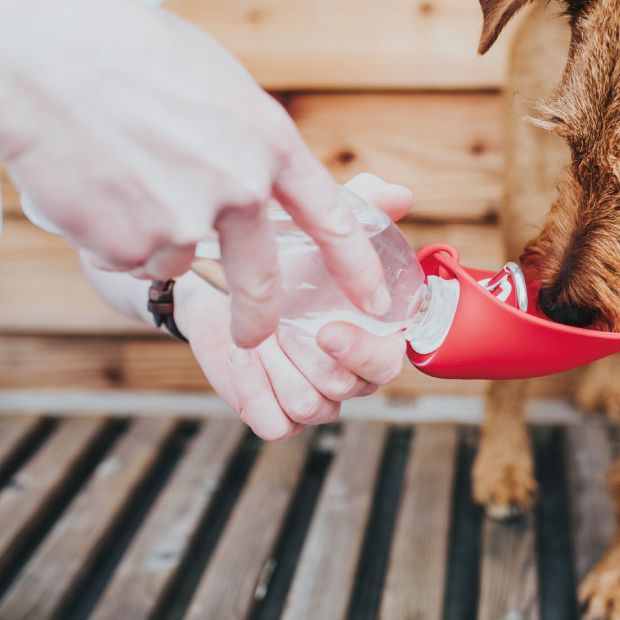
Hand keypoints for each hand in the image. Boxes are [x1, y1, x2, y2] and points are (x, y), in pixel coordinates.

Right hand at [0, 0, 387, 347]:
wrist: (38, 60)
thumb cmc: (123, 53)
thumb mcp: (212, 80)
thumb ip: (247, 137)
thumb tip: (263, 173)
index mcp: (268, 141)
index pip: (331, 216)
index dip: (356, 265)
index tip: (376, 302)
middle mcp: (240, 185)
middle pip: (261, 277)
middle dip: (258, 318)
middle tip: (254, 336)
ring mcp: (188, 219)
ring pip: (176, 254)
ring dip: (149, 230)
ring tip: (115, 171)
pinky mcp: (134, 245)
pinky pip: (131, 255)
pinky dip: (111, 233)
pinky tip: (91, 184)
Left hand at [174, 174, 410, 438]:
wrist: (221, 283)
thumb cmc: (286, 255)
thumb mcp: (319, 223)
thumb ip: (364, 207)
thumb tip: (399, 193)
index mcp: (374, 336)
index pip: (388, 362)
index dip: (361, 352)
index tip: (326, 329)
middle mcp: (350, 374)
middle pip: (343, 388)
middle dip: (304, 355)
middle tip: (276, 323)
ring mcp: (316, 399)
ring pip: (309, 407)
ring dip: (277, 369)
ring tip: (257, 336)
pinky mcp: (275, 416)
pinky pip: (276, 425)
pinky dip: (255, 392)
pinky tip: (242, 358)